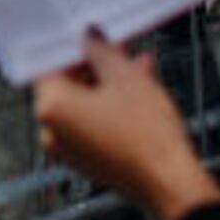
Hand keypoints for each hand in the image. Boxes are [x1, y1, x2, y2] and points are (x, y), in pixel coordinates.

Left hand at [31, 30, 219, 219]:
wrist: (170, 181)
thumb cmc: (147, 136)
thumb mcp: (125, 76)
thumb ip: (101, 50)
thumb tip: (89, 39)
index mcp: (50, 108)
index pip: (48, 65)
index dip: (73, 47)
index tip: (90, 37)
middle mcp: (51, 132)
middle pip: (68, 85)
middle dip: (96, 65)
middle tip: (119, 49)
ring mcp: (68, 150)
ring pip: (84, 105)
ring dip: (109, 84)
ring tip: (139, 68)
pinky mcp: (88, 161)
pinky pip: (93, 125)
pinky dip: (110, 108)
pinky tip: (138, 93)